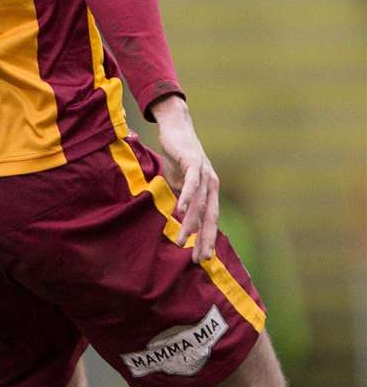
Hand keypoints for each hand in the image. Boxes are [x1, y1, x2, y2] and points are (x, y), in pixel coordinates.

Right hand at [151, 95, 219, 262]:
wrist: (175, 127)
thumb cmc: (176, 155)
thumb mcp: (178, 181)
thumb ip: (181, 197)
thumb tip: (176, 217)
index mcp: (210, 191)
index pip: (210, 220)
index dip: (207, 239)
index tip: (201, 258)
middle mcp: (212, 185)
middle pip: (210, 217)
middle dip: (205, 239)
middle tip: (199, 259)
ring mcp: (205, 173)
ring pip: (200, 204)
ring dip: (191, 224)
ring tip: (182, 240)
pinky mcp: (194, 162)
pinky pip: (192, 184)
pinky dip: (188, 198)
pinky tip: (181, 211)